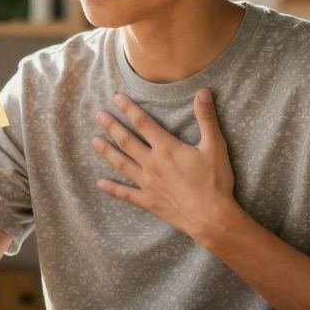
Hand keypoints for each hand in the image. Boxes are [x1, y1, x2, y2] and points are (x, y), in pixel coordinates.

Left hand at [91, 89, 239, 244]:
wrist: (211, 217)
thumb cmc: (214, 182)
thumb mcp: (215, 146)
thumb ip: (207, 118)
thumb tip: (203, 92)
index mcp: (166, 148)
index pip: (143, 123)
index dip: (129, 109)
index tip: (116, 98)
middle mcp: (152, 164)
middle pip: (126, 141)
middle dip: (111, 127)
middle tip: (98, 116)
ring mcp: (147, 183)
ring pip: (122, 164)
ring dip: (107, 152)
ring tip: (94, 141)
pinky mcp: (148, 201)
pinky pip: (126, 194)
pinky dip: (112, 188)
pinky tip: (100, 183)